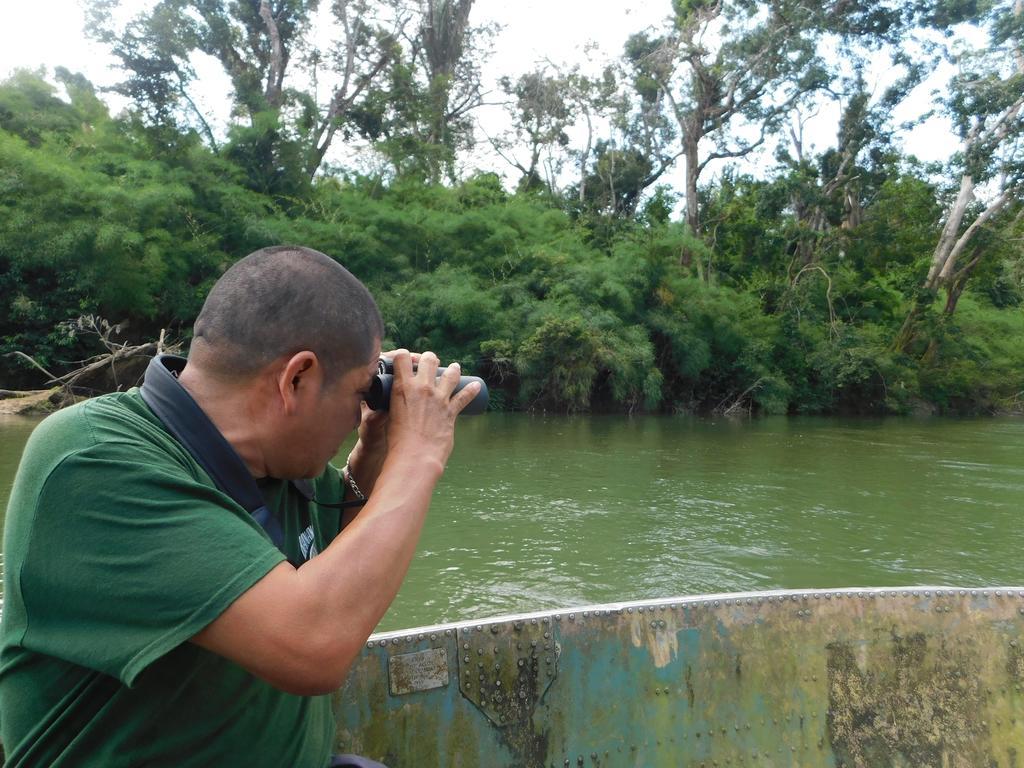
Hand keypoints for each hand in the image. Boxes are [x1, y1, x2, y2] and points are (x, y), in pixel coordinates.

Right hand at [385, 349, 480, 471]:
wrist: (414, 456)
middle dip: (429, 359)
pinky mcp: (451, 411)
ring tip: (455, 368)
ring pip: (451, 374)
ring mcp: (438, 398)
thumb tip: (399, 405)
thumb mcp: (390, 416)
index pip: (402, 356)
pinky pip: (465, 396)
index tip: (407, 360)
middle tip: (430, 364)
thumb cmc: (398, 441)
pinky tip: (476, 385)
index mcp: (402, 387)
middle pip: (429, 360)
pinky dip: (472, 390)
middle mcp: (422, 387)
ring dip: (453, 370)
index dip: (404, 355)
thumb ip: (395, 407)